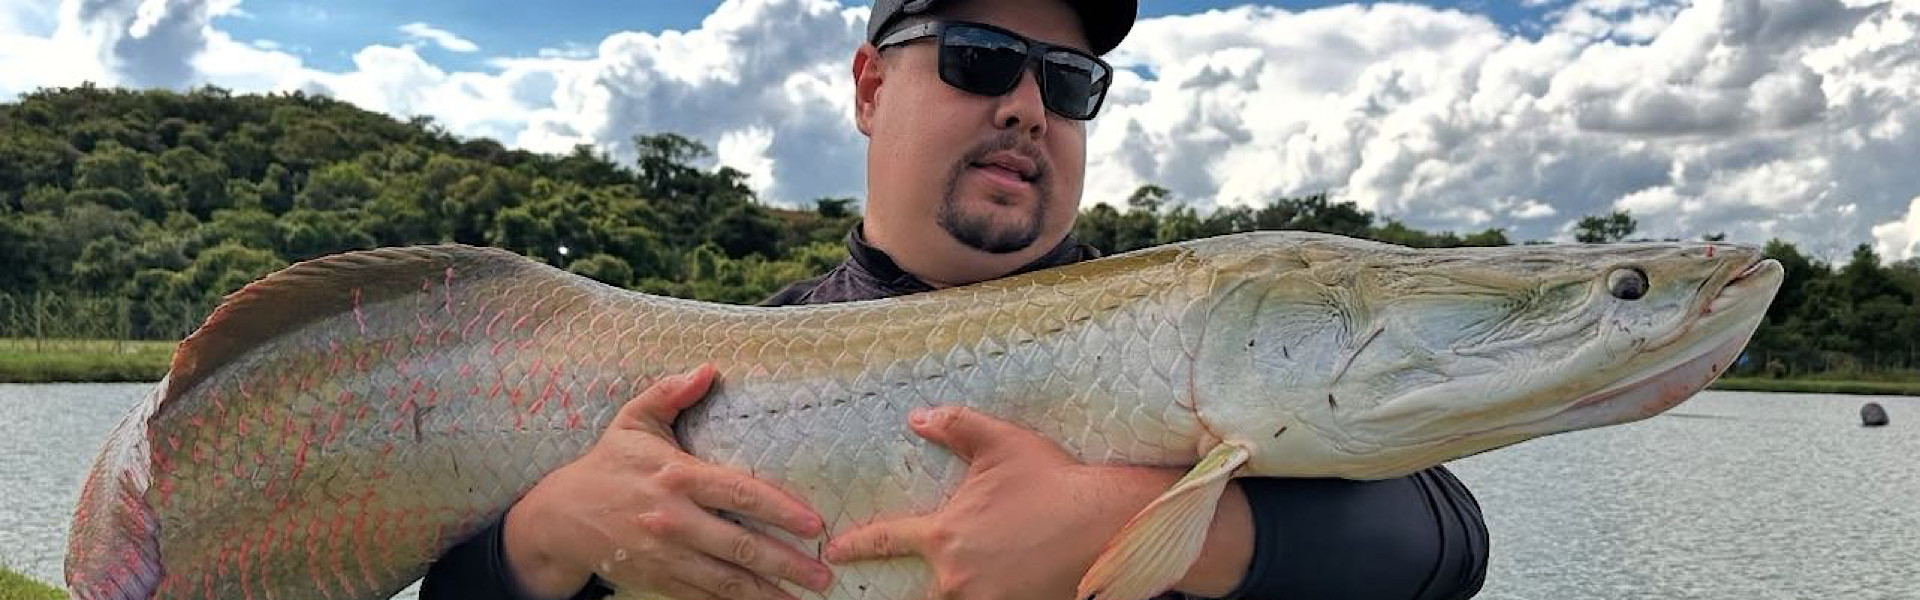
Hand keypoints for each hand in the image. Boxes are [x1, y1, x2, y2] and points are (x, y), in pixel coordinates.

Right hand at [502, 363, 834, 599]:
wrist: (559, 519)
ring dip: (769, 592)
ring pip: (726, 580)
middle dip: (787, 562)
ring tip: (805, 597)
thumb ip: (671, 393)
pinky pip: (705, 596)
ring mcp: (667, 555)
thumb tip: (709, 368)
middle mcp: (674, 520)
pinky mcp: (659, 579)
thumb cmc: (607, 465)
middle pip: (740, 545)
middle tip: (823, 573)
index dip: (780, 510)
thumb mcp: (633, 421)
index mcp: (677, 477)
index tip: (815, 524)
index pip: (738, 494)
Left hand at [821, 406, 1252, 599]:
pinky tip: (993, 588)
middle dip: (911, 590)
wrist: (1107, 524)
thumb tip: (918, 418)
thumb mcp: (1003, 443)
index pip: (886, 541)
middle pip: (918, 593)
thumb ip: (956, 427)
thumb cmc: (1054, 482)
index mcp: (946, 535)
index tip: (832, 552)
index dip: (856, 546)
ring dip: (955, 592)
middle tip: (904, 580)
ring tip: (967, 579)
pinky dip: (985, 596)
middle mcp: (958, 577)